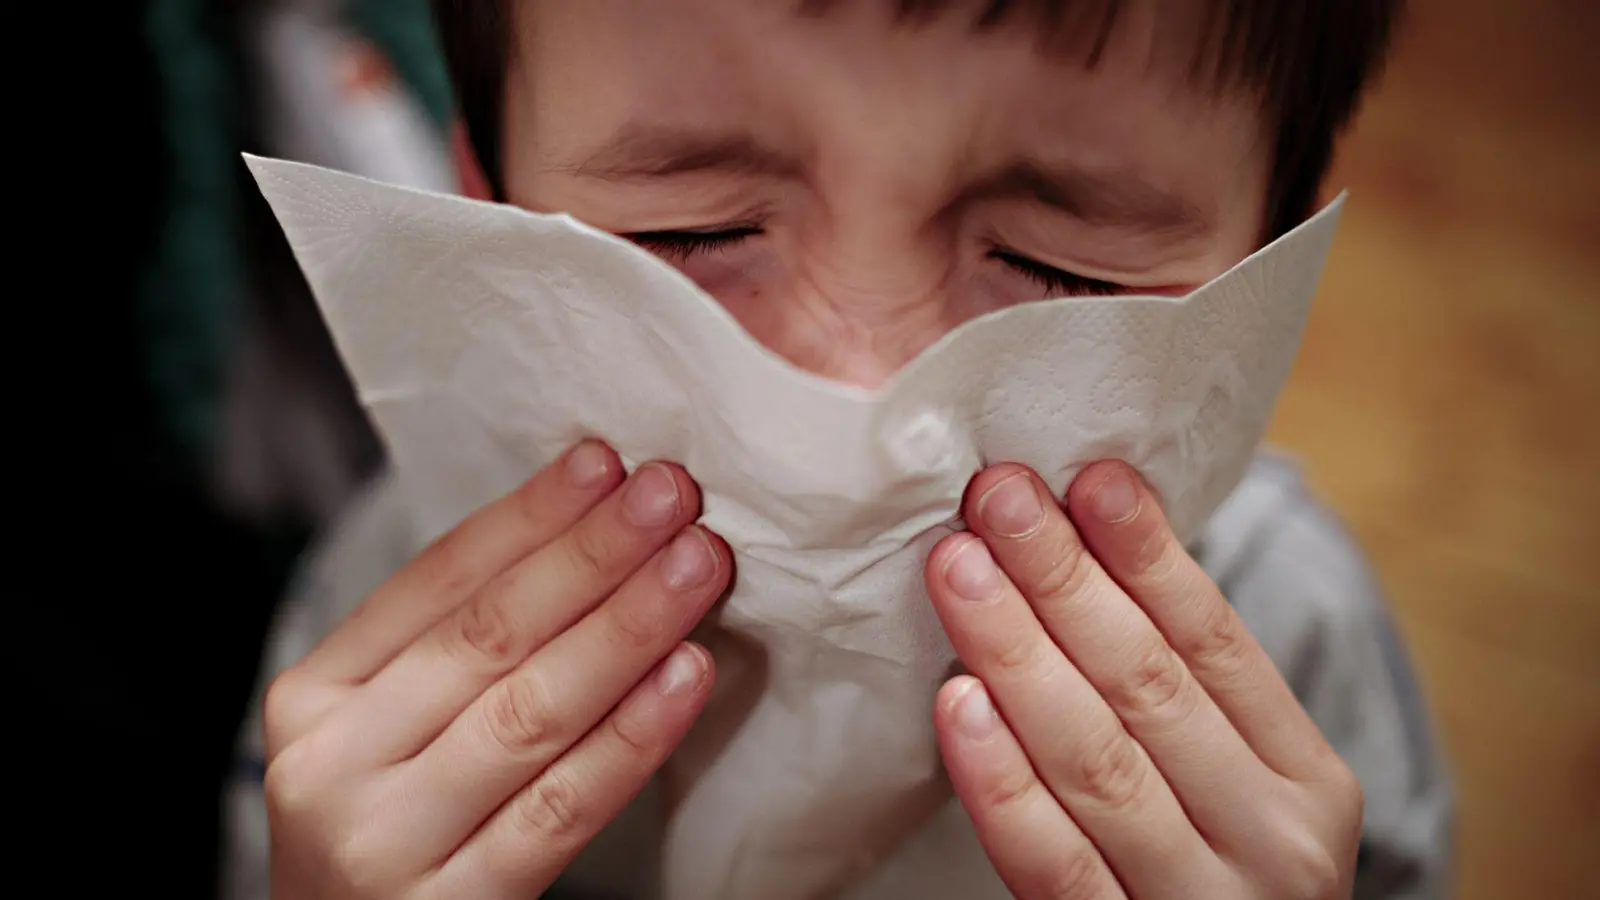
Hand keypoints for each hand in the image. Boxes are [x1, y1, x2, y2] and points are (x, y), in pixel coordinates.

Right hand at [262, 441, 730, 899]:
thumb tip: (586, 531)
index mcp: (313, 697)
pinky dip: (633, 737)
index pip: (432, 583)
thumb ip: (454, 653)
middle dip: (592, 554)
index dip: (527, 517)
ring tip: (697, 567)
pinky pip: (560, 809)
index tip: (604, 462)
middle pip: (486, 636)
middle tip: (673, 495)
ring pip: (529, 713)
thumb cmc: (392, 832)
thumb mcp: (384, 733)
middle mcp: (331, 763)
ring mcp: (383, 844)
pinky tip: (687, 676)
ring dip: (626, 628)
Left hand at [925, 462, 1362, 899]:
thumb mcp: (1234, 784)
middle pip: (1150, 687)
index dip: (1148, 553)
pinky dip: (1002, 784)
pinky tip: (958, 706)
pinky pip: (1054, 865)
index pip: (1218, 642)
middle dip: (1064, 580)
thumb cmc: (1216, 869)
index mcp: (1306, 778)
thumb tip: (1085, 542)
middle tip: (995, 495)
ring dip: (1019, 653)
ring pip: (1099, 763)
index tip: (1087, 474)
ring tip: (960, 568)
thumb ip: (1179, 694)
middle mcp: (1273, 841)